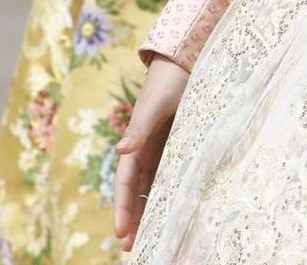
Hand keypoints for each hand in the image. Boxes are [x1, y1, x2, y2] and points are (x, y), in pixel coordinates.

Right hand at [113, 57, 189, 248]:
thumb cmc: (166, 82)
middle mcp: (147, 151)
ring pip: (155, 187)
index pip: (126, 184)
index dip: (123, 208)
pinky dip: (170, 194)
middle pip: (138, 192)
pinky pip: (173, 176)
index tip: (122, 232)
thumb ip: (138, 129)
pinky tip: (176, 210)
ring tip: (152, 237)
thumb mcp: (152, 106)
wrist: (186, 61)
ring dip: (150, 211)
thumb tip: (120, 151)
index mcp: (136, 144)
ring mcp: (164, 150)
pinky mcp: (182, 146)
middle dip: (134, 218)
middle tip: (134, 247)